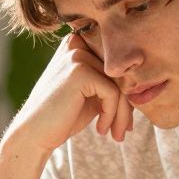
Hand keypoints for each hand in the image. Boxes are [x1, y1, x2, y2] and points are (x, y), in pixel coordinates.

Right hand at [3, 33, 134, 156]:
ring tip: (116, 134)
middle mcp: (76, 44)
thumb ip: (111, 83)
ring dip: (122, 114)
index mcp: (77, 45)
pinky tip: (100, 130)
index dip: (125, 92)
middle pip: (119, 74)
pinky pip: (112, 93)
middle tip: (122, 130)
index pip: (116, 65)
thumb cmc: (63, 117)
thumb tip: (144, 86)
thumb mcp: (91, 95)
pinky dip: (111, 115)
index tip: (124, 119)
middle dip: (126, 106)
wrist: (34, 134)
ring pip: (119, 84)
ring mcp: (76, 55)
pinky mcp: (79, 71)